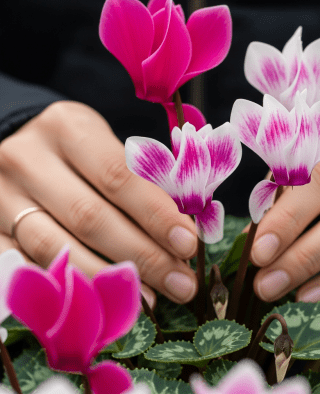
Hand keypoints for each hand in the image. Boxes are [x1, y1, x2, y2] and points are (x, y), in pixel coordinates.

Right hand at [0, 101, 198, 307]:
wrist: (24, 150)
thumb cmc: (80, 152)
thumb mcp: (108, 148)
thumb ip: (142, 182)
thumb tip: (182, 232)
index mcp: (68, 128)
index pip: (118, 176)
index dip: (156, 214)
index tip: (189, 244)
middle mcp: (28, 159)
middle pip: (90, 217)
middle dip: (143, 255)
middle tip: (182, 282)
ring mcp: (0, 197)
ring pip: (56, 249)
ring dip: (108, 280)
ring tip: (150, 298)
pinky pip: (27, 267)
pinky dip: (67, 288)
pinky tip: (101, 301)